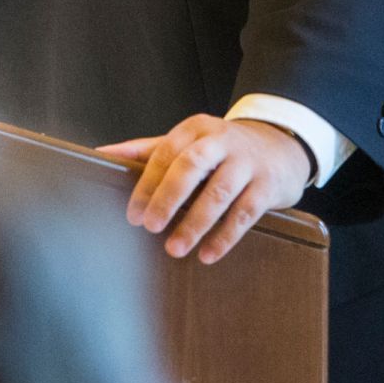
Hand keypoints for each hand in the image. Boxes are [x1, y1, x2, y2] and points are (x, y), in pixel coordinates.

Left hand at [98, 115, 310, 264]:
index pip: (165, 153)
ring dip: (195, 222)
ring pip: (220, 192)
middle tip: (150, 226)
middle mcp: (222, 141)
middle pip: (191, 166)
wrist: (281, 146)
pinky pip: (245, 213)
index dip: (148, 183)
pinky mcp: (268, 186)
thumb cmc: (223, 148)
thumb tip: (103, 154)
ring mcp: (247, 162)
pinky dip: (225, 236)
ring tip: (175, 248)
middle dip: (168, 198)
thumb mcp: (188, 140)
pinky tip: (208, 253)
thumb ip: (147, 149)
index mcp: (196, 129)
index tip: (133, 212)